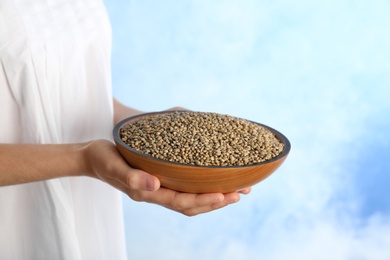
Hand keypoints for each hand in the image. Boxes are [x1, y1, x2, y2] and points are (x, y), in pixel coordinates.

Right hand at [83, 140, 250, 215]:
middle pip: (191, 205)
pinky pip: (184, 187)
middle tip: (240, 193)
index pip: (181, 202)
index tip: (225, 195)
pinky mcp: (159, 178)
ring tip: (235, 189)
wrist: (92, 157)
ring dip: (213, 196)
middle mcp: (156, 193)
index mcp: (147, 193)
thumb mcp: (114, 166)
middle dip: (216, 201)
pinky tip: (211, 178)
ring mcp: (158, 188)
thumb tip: (155, 185)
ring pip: (190, 198)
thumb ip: (132, 177)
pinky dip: (201, 186)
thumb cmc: (102, 160)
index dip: (204, 201)